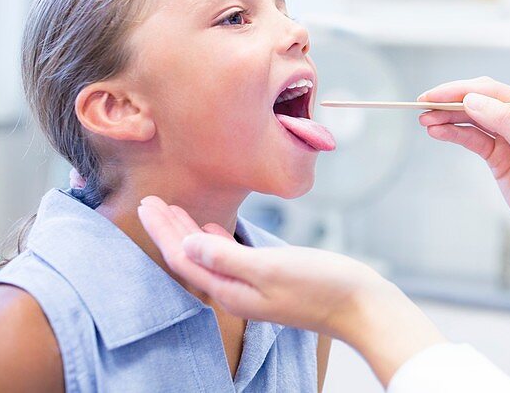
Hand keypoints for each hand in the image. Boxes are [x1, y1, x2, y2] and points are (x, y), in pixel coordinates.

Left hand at [137, 197, 445, 384]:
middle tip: (150, 202)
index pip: (184, 259)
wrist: (361, 306)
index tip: (147, 204)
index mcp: (231, 290)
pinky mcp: (270, 280)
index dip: (163, 231)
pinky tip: (215, 229)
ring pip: (209, 258)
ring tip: (174, 212)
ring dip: (190, 233)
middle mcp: (236, 292)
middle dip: (170, 231)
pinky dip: (215, 241)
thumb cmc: (321, 285)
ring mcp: (253, 288)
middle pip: (192, 259)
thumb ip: (227, 256)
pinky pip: (229, 259)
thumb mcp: (271, 266)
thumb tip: (187, 244)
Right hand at [417, 77, 509, 257]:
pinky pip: (474, 140)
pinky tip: (438, 132)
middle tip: (422, 104)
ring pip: (474, 121)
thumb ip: (504, 123)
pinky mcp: (500, 157)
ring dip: (449, 119)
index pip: (495, 92)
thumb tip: (472, 100)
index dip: (463, 91)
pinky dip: (455, 135)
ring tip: (424, 120)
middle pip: (482, 102)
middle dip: (452, 103)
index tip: (436, 95)